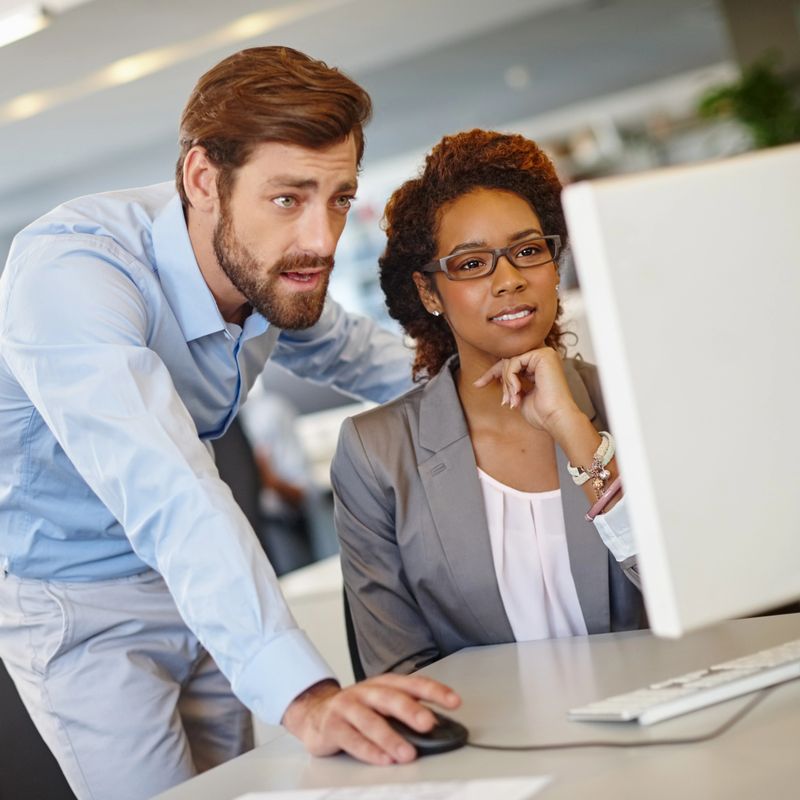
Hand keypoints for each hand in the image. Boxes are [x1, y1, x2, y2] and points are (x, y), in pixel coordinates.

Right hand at [281, 675, 460, 764]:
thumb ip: (406, 711)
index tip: (455, 701)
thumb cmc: (357, 709)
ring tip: (408, 753)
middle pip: (390, 698)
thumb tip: (440, 725)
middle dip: (411, 710)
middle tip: (429, 723)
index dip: (434, 691)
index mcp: (383, 684)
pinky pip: (352, 739)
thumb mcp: (382, 703)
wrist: (314, 712)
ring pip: (370, 721)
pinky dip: (369, 751)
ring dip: (390, 737)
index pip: (412, 684)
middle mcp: (366, 692)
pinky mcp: (332, 726)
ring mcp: (347, 707)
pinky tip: (383, 759)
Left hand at [474, 347, 580, 434]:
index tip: (477, 384)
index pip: (512, 363)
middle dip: (500, 380)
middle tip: (505, 400)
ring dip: (507, 382)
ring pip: (510, 361)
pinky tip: (518, 390)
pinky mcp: (543, 355)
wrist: (556, 419)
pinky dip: (511, 378)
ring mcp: (545, 354)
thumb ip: (512, 384)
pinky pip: (514, 362)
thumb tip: (497, 378)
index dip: (492, 374)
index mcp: (541, 366)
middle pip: (509, 360)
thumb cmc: (542, 413)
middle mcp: (544, 357)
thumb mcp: (520, 396)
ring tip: (513, 398)